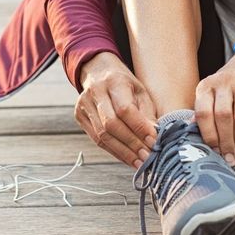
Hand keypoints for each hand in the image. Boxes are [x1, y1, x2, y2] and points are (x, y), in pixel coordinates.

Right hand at [75, 52, 157, 167]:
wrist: (99, 72)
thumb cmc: (125, 83)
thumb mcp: (140, 91)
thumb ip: (147, 113)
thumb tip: (155, 137)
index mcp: (113, 81)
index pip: (125, 109)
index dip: (139, 128)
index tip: (154, 141)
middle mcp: (95, 92)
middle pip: (111, 124)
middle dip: (131, 144)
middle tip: (147, 157)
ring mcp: (84, 104)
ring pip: (102, 135)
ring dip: (123, 152)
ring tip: (139, 162)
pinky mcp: (79, 116)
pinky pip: (97, 139)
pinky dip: (114, 151)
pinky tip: (127, 158)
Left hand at [194, 43, 234, 165]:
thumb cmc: (224, 87)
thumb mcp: (209, 94)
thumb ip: (203, 113)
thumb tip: (194, 137)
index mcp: (205, 86)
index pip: (204, 112)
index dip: (208, 134)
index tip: (212, 152)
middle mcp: (223, 83)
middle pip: (224, 117)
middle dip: (225, 142)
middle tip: (226, 160)